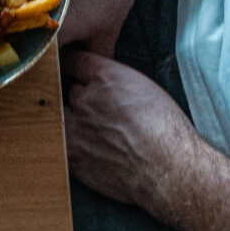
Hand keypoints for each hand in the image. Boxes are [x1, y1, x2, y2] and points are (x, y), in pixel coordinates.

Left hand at [63, 50, 204, 213]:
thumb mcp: (146, 88)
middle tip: (101, 110)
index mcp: (106, 77)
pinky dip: (72, 141)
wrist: (167, 170)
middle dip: (82, 96)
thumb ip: (116, 79)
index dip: (73, 64)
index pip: (75, 60)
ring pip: (64, 114)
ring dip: (75, 119)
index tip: (70, 66)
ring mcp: (74, 127)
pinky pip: (62, 140)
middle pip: (70, 90)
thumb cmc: (166, 132)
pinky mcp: (70, 153)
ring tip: (100, 132)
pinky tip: (93, 148)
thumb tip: (102, 82)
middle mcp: (86, 98)